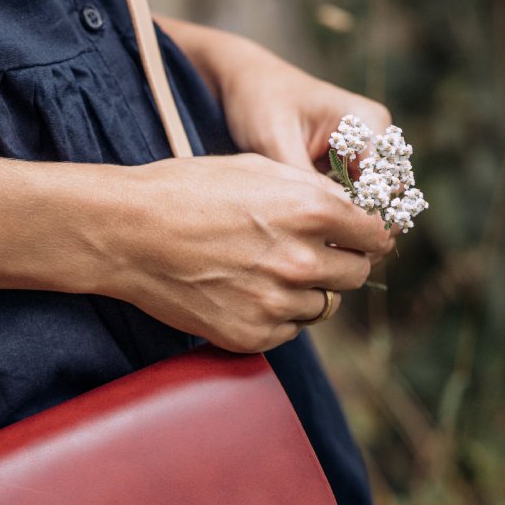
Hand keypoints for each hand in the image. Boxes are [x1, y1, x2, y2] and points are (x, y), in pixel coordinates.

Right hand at [108, 153, 393, 352]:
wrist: (128, 233)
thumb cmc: (188, 191)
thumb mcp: (258, 169)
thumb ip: (314, 192)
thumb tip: (351, 212)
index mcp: (312, 211)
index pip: (376, 236)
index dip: (368, 235)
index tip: (358, 238)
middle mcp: (302, 261)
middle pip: (356, 274)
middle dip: (341, 262)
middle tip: (309, 253)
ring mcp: (277, 303)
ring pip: (323, 305)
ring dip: (307, 290)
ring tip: (266, 270)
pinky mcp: (252, 335)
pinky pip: (289, 330)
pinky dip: (277, 315)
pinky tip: (245, 290)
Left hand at [155, 17, 397, 264]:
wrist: (247, 83)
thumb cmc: (260, 103)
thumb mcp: (276, 142)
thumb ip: (302, 183)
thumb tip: (324, 226)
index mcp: (369, 124)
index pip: (388, 188)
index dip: (367, 224)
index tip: (333, 249)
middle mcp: (377, 139)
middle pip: (390, 203)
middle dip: (363, 233)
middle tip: (326, 261)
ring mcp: (367, 155)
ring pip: (376, 209)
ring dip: (352, 232)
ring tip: (319, 256)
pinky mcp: (351, 170)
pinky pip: (357, 206)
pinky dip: (340, 224)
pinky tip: (315, 243)